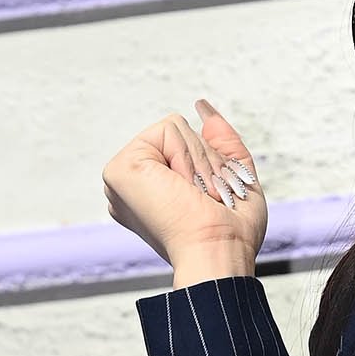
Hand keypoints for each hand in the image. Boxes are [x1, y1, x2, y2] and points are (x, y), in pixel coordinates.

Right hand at [101, 99, 266, 268]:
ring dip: (201, 162)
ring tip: (196, 195)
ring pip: (177, 128)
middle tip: (207, 198)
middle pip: (181, 133)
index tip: (212, 200)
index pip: (187, 147)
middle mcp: (133, 184)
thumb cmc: (232, 230)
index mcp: (152, 190)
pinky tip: (183, 187)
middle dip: (208, 161)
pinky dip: (188, 156)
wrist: (219, 249)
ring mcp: (123, 175)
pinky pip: (170, 129)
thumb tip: (202, 107)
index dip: (210, 166)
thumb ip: (221, 141)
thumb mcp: (234, 176)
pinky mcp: (120, 168)